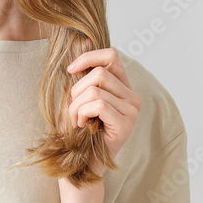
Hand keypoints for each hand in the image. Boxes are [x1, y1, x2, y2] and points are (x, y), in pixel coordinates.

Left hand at [61, 48, 141, 179]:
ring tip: (76, 121)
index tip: (69, 71)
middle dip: (76, 90)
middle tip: (73, 111)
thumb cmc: (77, 130)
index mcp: (123, 87)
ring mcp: (132, 111)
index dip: (88, 58)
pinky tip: (82, 126)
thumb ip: (83, 73)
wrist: (78, 162)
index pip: (111, 55)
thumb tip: (85, 39)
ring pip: (96, 89)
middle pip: (100, 73)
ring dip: (76, 106)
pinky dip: (82, 114)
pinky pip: (99, 105)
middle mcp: (132, 97)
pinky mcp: (126, 125)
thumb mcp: (76, 96)